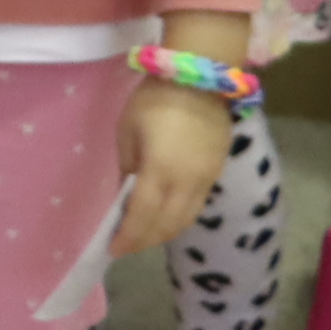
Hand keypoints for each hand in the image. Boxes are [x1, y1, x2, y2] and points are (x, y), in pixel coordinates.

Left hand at [114, 82, 233, 258]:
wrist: (200, 79)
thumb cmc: (154, 101)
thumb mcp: (126, 132)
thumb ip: (127, 168)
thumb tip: (125, 194)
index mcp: (160, 171)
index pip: (142, 216)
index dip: (128, 236)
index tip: (112, 249)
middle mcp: (188, 182)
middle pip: (167, 225)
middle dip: (145, 240)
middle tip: (126, 246)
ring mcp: (207, 179)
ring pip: (186, 219)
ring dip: (164, 233)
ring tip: (143, 237)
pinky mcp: (217, 172)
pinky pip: (197, 205)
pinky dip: (179, 218)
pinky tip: (165, 217)